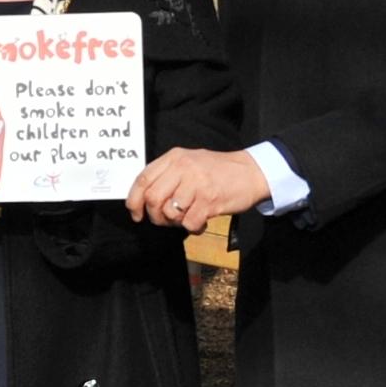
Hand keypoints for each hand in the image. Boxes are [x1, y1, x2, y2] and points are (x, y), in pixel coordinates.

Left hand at [127, 147, 275, 229]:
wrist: (251, 172)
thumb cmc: (217, 170)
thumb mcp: (190, 161)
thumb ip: (167, 174)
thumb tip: (143, 198)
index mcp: (175, 157)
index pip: (143, 179)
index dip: (134, 201)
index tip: (136, 214)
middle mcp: (183, 168)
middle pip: (153, 199)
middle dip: (156, 216)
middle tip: (166, 220)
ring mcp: (197, 184)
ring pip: (170, 213)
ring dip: (176, 223)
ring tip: (187, 217)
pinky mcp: (210, 200)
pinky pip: (189, 223)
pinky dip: (193, 228)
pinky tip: (200, 222)